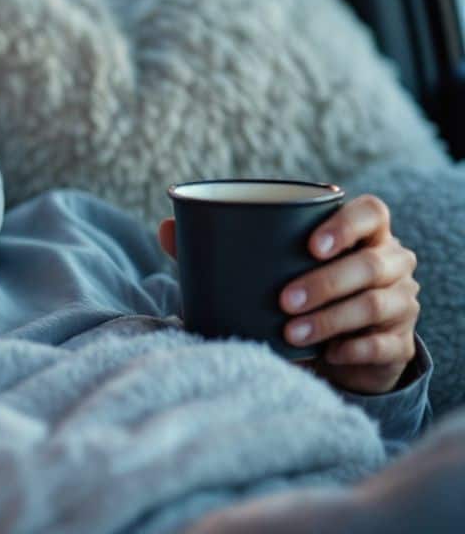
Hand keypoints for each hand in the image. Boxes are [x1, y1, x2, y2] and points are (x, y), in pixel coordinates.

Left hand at [157, 195, 420, 394]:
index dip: (347, 225)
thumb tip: (167, 226)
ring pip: (377, 305)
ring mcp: (401, 303)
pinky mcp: (399, 343)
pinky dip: (353, 350)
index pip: (372, 212)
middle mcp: (390, 262)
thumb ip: (219, 245)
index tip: (310, 245)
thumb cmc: (295, 289)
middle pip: (373, 264)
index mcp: (362, 233)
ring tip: (291, 334)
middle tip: (284, 301)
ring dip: (332, 319)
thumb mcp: (267, 267)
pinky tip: (327, 355)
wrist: (335, 344)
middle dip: (328, 282)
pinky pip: (384, 345)